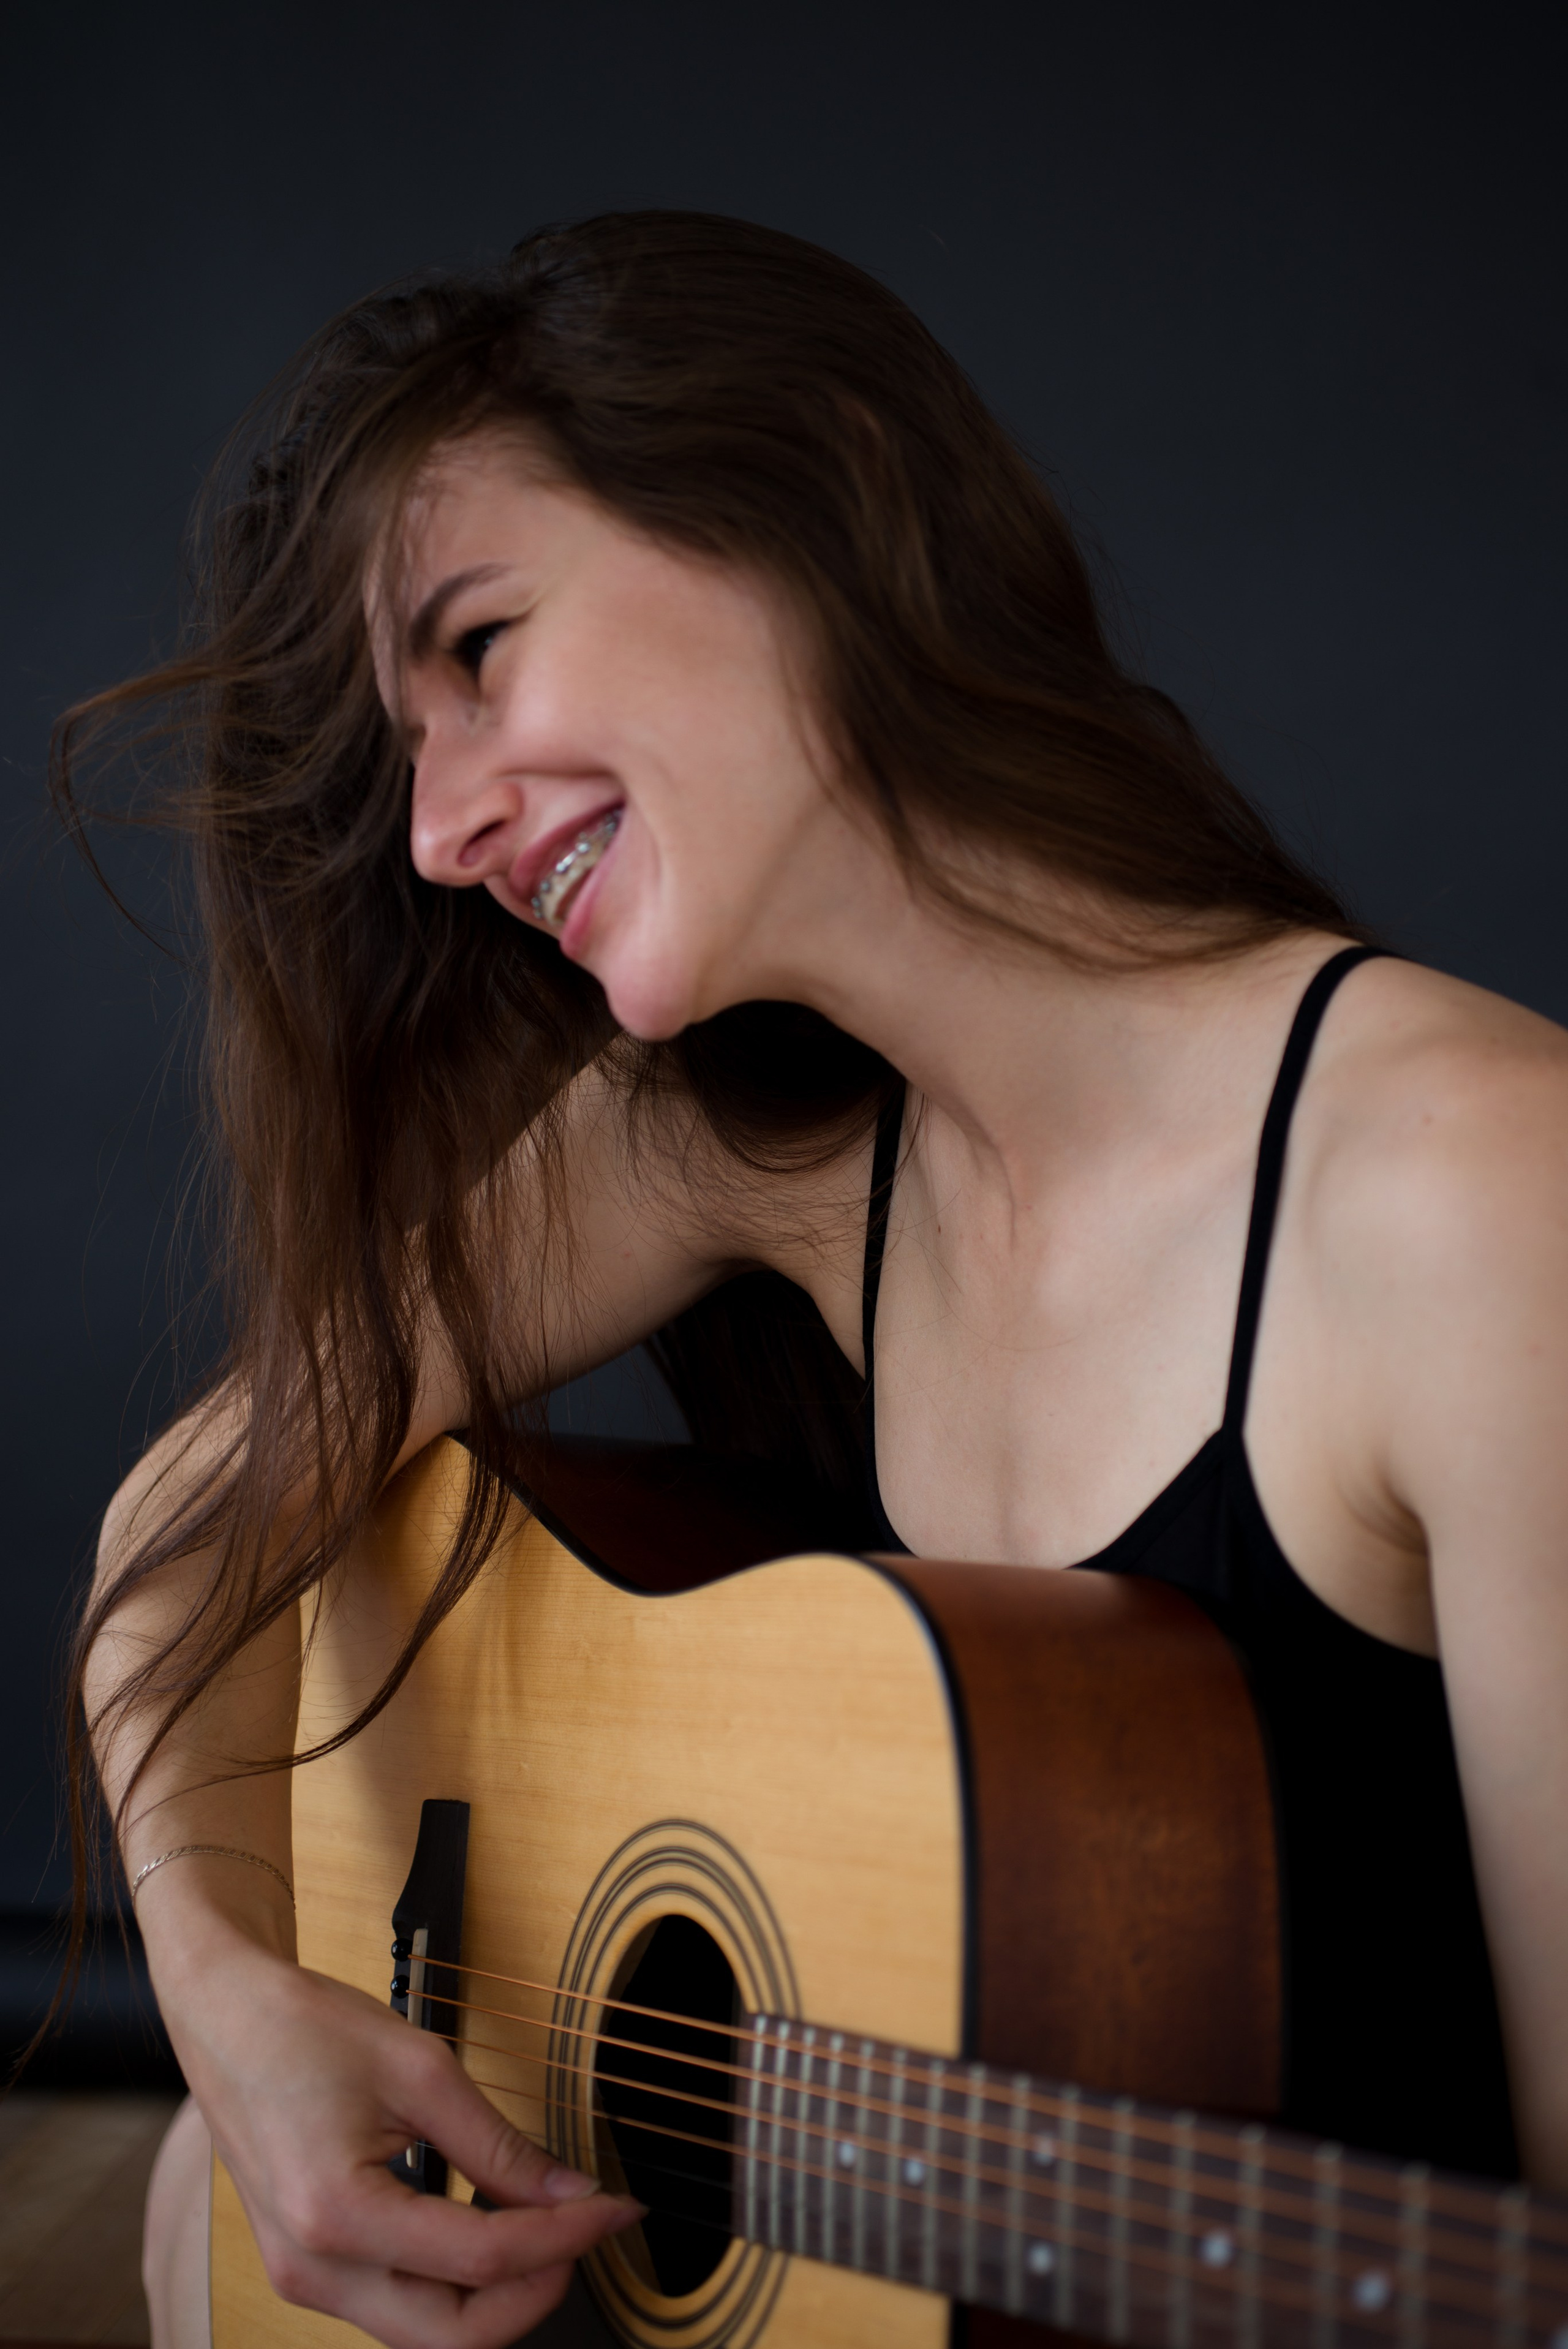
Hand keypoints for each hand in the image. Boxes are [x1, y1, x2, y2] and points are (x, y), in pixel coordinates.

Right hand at [167, 1931, 641, 2346]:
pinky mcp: (310, 2267)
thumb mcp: (419, 2069)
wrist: (224, 2015)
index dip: (564, 2237)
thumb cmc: (302, 2027)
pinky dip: (456, 2280)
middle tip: (586, 2230)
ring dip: (498, 2292)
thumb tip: (568, 2192)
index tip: (615, 2207)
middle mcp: (313, 2270)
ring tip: (548, 2226)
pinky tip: (491, 2225)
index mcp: (335, 2217)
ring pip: (428, 2331)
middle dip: (536, 2290)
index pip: (481, 2260)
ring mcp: (305, 2278)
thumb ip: (498, 2143)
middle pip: (456, 2334)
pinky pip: (399, 2304)